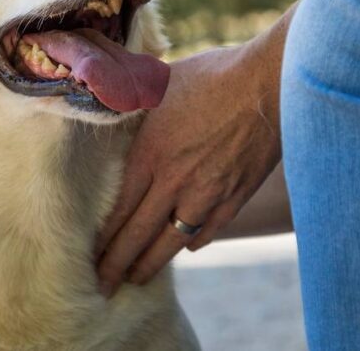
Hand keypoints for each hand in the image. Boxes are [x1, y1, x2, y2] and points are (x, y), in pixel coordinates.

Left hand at [95, 39, 282, 297]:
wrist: (271, 83)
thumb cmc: (213, 75)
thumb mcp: (161, 85)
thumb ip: (134, 106)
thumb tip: (109, 102)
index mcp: (150, 154)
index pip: (117, 210)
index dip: (102, 239)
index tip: (88, 256)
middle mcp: (174, 182)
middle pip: (138, 236)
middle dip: (117, 266)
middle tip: (103, 286)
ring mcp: (207, 195)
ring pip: (171, 243)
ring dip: (150, 264)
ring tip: (136, 277)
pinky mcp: (235, 198)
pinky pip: (207, 232)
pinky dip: (191, 244)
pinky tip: (183, 248)